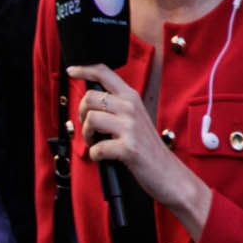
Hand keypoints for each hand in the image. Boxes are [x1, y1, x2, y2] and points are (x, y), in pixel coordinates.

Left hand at [67, 62, 208, 232]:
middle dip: (82, 114)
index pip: (105, 73)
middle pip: (90, 98)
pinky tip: (104, 157)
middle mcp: (132, 108)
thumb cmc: (148, 148)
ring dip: (87, 136)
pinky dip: (95, 156)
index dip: (85, 69)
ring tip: (97, 143)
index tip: (72, 70)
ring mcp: (130, 127)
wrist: (169, 174)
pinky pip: (97, 148)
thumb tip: (90, 102)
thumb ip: (117, 107)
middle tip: (91, 128)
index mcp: (133, 98)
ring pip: (91, 119)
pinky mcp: (128, 148)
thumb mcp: (135, 119)